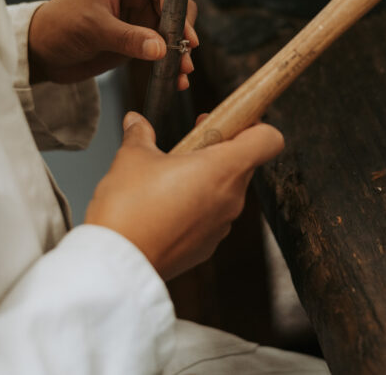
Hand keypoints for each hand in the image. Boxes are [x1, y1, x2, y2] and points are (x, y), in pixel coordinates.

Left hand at [27, 0, 198, 84]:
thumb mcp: (93, 29)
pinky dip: (168, 62)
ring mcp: (138, 15)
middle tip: (184, 57)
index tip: (185, 35)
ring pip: (171, 31)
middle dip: (182, 33)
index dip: (179, 10)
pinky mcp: (136, 37)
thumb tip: (161, 48)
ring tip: (181, 73)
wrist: (40, 51)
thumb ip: (129, 38)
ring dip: (178, 52)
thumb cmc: (58, 26)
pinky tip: (174, 79)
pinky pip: (160, 48)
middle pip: (175, 9)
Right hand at [85, 112, 284, 279]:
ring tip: (169, 176)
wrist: (117, 264)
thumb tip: (136, 121)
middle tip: (190, 142)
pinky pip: (211, 217)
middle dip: (220, 148)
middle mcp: (231, 199)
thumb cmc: (129, 208)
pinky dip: (196, 207)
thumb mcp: (132, 158)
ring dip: (207, 179)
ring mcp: (221, 226)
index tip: (227, 122)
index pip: (268, 140)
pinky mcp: (206, 248)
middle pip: (244, 163)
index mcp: (223, 169)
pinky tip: (164, 207)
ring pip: (226, 191)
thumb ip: (141, 134)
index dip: (254, 125)